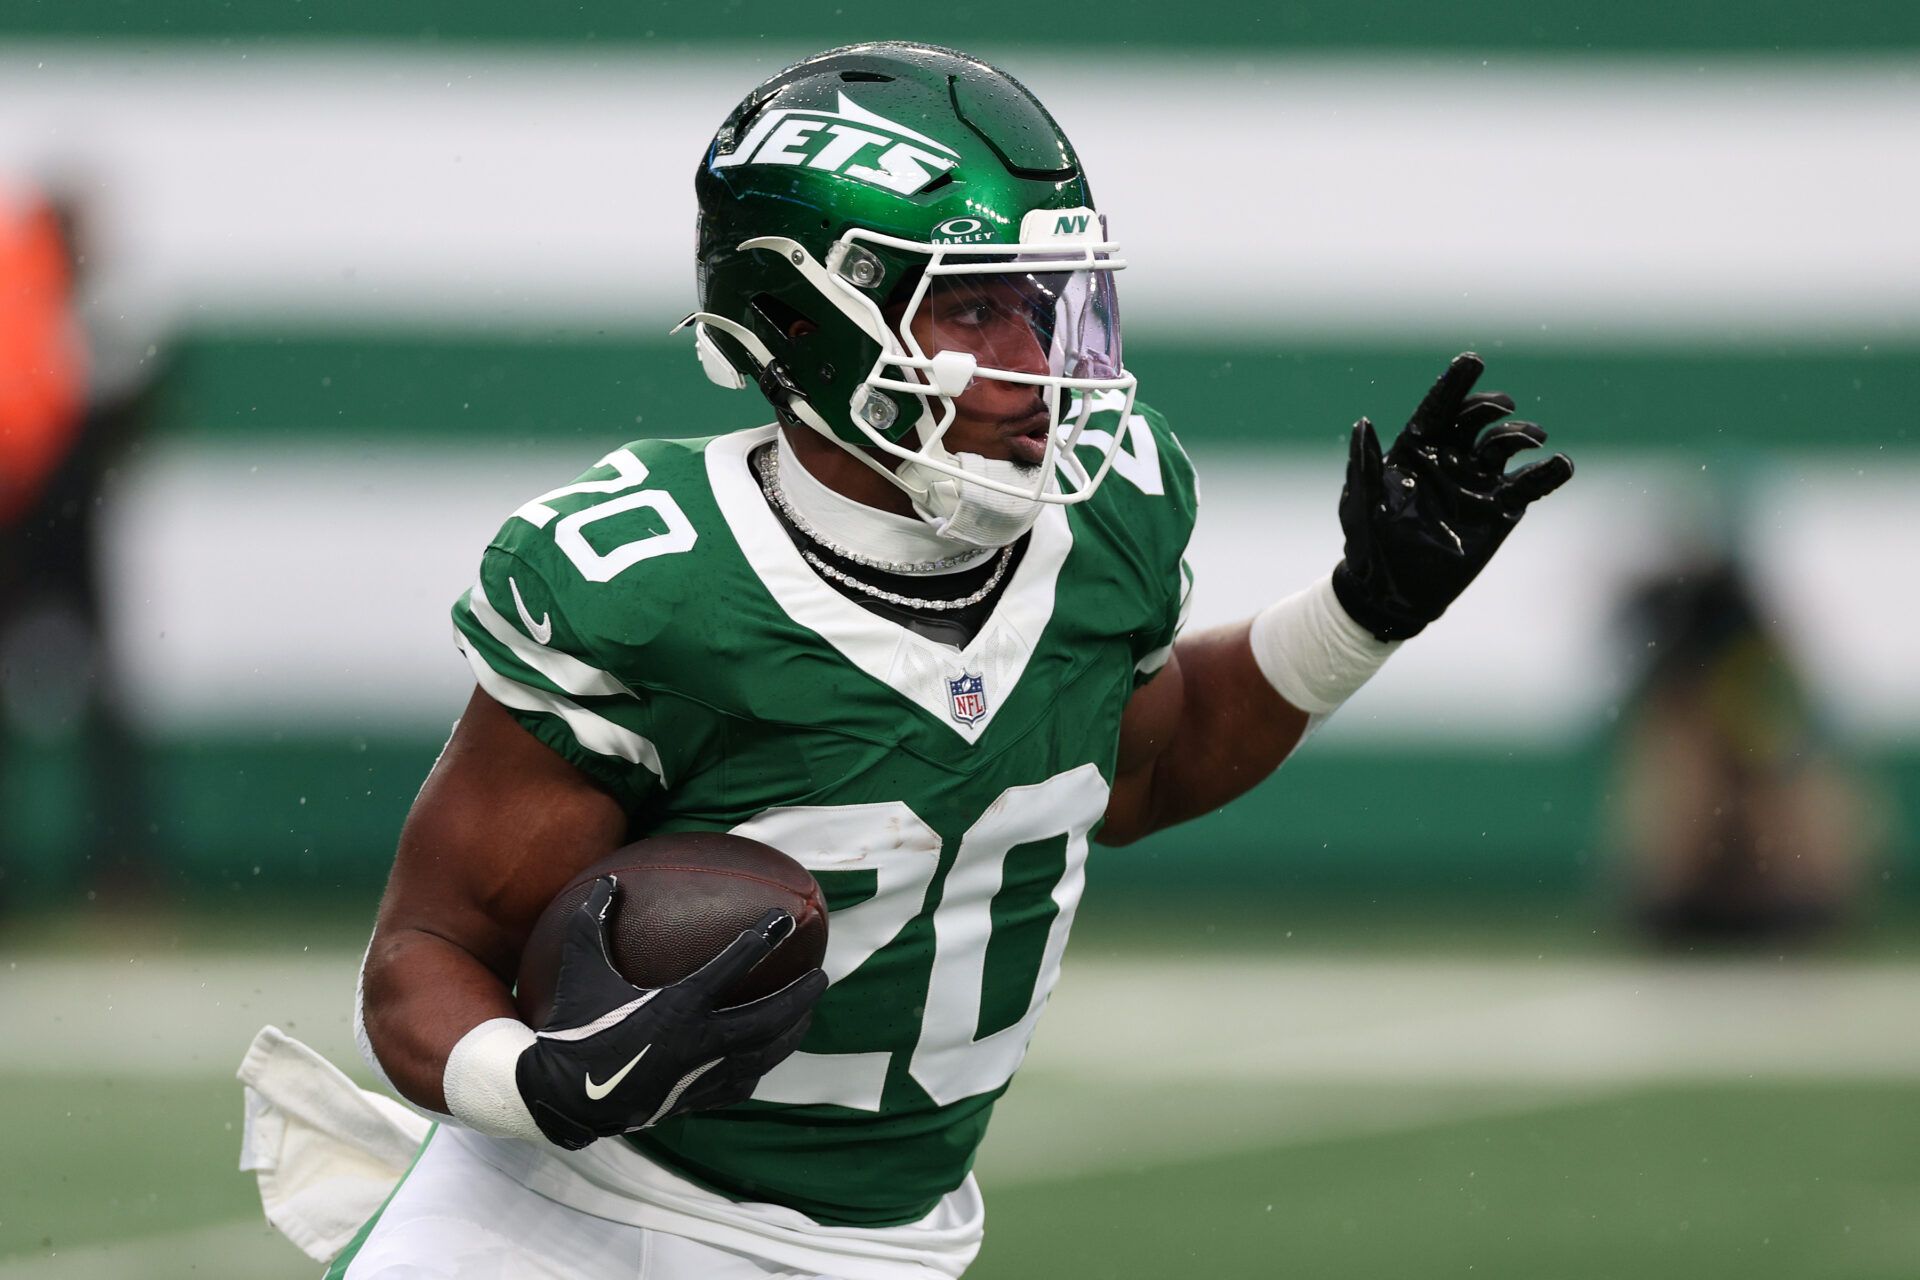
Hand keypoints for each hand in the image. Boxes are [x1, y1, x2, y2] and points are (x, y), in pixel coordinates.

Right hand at [513, 877, 825, 1149]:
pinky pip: (742, 1082)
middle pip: (767, 1018)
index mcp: (676, 1004)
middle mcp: (698, 1040)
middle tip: (822, 976)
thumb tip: (608, 879)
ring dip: (790, 1032)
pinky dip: (760, 1065)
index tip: (785, 919)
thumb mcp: (580, 967)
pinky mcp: (695, 1099)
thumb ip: (595, 920)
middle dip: (799, 996)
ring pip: (763, 1053)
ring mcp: (700, 1073)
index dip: (762, 938)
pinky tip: (768, 1055)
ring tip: (808, 1014)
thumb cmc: (572, 1025)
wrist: (562, 1098)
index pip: (731, 965)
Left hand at [1330, 352, 1573, 640]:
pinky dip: (1548, 474)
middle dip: (1489, 407)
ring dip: (1520, 434)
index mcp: (1414, 452)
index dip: (1454, 385)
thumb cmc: (1367, 546)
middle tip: (1501, 407)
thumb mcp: (1360, 505)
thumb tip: (1363, 423)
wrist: (1391, 594)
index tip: (1472, 360)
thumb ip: (1364, 465)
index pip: (1437, 409)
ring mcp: (1476, 484)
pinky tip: (1562, 464)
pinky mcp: (1499, 511)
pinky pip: (1529, 486)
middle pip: (1474, 420)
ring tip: (1531, 437)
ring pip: (1504, 446)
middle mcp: (1448, 460)